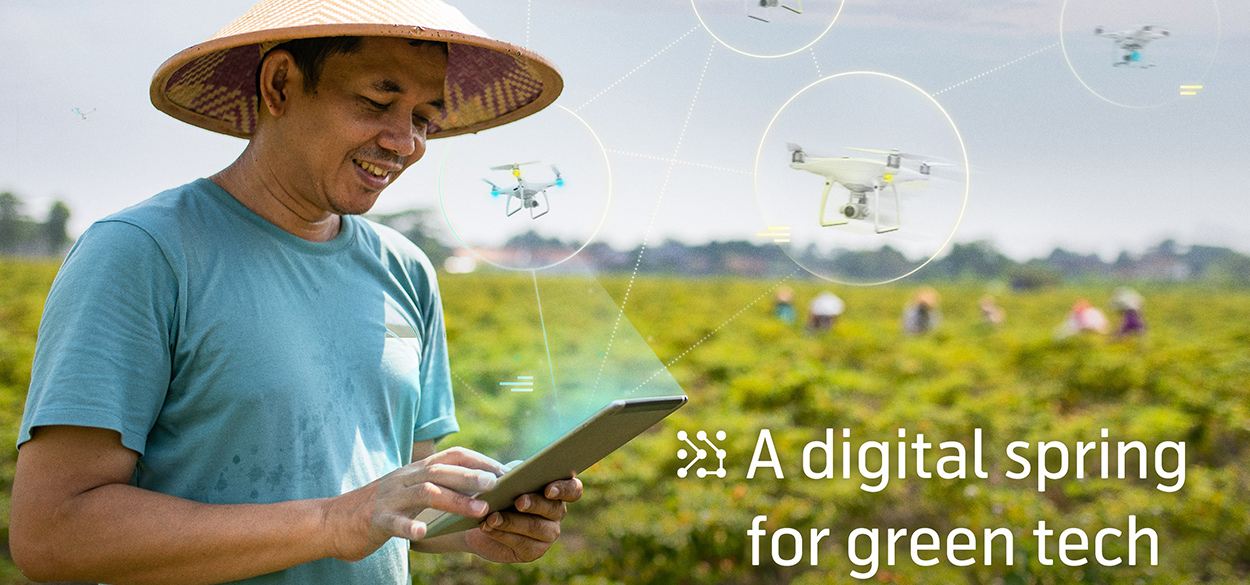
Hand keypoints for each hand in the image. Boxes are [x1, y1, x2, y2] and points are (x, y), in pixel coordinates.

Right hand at [323, 447, 504, 561]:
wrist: (331, 521)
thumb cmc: (377, 510)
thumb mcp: (408, 492)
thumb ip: (435, 486)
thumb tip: (474, 485)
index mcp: (414, 471)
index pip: (451, 456)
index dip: (479, 460)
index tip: (505, 470)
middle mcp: (403, 478)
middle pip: (441, 470)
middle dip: (472, 476)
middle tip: (498, 484)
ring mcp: (389, 498)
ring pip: (425, 493)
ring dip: (455, 500)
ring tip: (479, 510)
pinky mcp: (374, 520)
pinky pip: (394, 522)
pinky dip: (409, 527)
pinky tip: (423, 533)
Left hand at [464, 477, 582, 562]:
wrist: (480, 516)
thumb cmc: (498, 491)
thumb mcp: (506, 479)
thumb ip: (516, 476)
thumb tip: (514, 476)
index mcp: (557, 490)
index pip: (573, 490)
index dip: (564, 490)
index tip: (548, 490)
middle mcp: (557, 512)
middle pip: (554, 508)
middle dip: (534, 504)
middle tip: (518, 501)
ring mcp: (548, 534)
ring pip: (536, 527)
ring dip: (512, 521)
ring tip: (492, 517)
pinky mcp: (533, 551)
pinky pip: (522, 544)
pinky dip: (503, 534)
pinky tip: (488, 527)